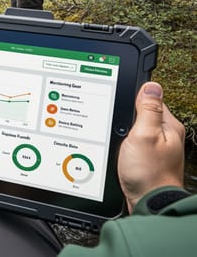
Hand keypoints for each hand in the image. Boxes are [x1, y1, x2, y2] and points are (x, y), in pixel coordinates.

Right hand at [118, 81, 184, 212]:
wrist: (148, 203)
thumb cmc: (148, 173)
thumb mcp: (144, 135)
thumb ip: (148, 110)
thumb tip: (151, 86)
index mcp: (168, 126)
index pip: (150, 100)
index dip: (132, 101)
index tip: (122, 109)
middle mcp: (166, 135)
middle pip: (142, 114)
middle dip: (127, 118)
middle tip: (120, 131)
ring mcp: (157, 147)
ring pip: (136, 129)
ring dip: (125, 132)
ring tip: (120, 143)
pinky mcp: (147, 158)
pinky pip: (134, 142)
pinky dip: (125, 144)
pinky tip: (120, 152)